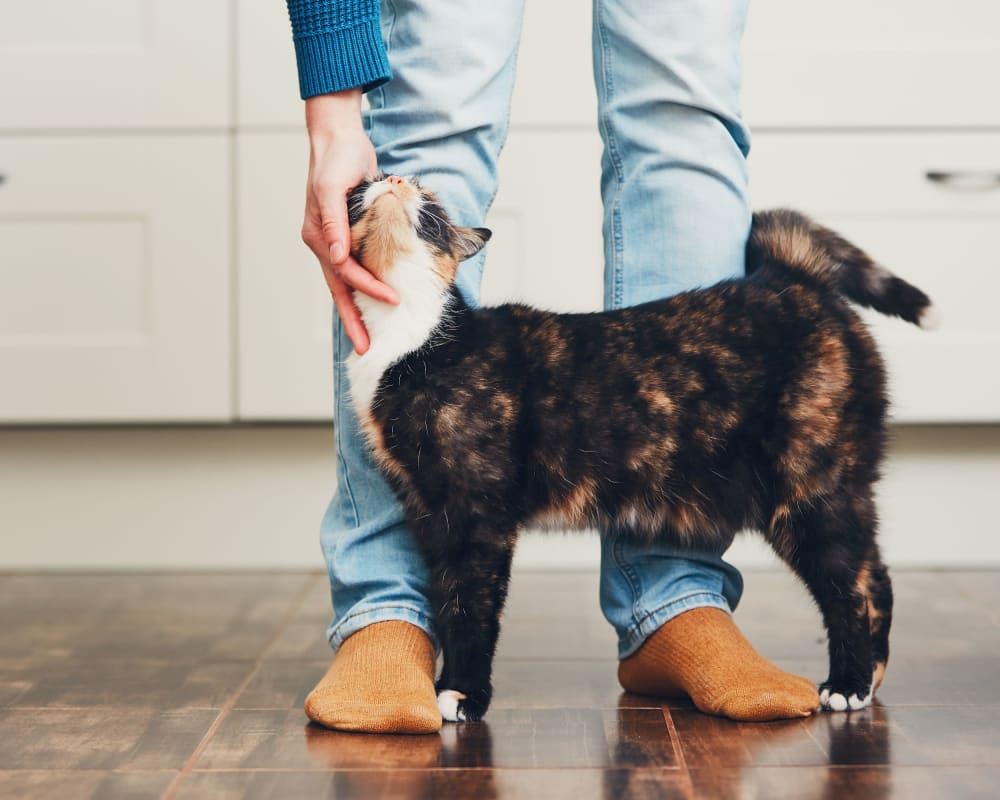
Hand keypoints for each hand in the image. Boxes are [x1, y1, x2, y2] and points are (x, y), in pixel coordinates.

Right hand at [301, 91, 398, 354]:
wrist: (340, 139)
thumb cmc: (338, 158)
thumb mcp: (334, 186)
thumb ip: (335, 222)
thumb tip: (336, 256)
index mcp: (319, 235)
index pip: (346, 272)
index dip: (369, 288)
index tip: (392, 300)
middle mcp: (325, 242)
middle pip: (340, 289)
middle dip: (352, 321)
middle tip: (364, 350)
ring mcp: (334, 241)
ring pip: (346, 284)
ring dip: (356, 310)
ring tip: (365, 337)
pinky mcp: (347, 235)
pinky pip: (354, 269)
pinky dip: (362, 288)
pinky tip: (370, 303)